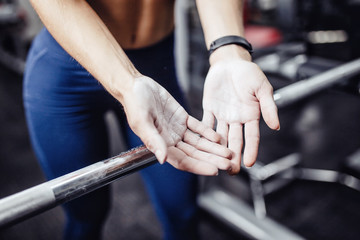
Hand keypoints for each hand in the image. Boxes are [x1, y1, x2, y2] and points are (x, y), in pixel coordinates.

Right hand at [121, 76, 231, 175]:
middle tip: (229, 164)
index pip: (183, 160)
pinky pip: (197, 127)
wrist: (136, 85)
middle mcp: (170, 140)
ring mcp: (177, 130)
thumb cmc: (134, 103)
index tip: (214, 170)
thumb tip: (163, 160)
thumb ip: (153, 140)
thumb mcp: (142, 121)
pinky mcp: (182, 118)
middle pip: (194, 154)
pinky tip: (218, 137)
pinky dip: (207, 132)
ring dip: (213, 148)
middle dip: (212, 159)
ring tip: (229, 152)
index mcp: (160, 145)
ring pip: (198, 142)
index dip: (199, 166)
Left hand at [202, 53, 279, 174]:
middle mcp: (237, 119)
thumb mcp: (262, 88)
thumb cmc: (249, 73)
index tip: (249, 164)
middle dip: (233, 156)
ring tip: (215, 163)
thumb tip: (276, 126)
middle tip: (231, 171)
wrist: (230, 62)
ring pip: (220, 136)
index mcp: (251, 115)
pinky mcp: (210, 109)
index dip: (251, 150)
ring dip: (217, 150)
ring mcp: (222, 115)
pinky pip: (205, 123)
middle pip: (235, 141)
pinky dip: (203, 133)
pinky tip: (200, 145)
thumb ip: (268, 107)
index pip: (252, 136)